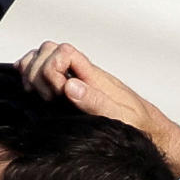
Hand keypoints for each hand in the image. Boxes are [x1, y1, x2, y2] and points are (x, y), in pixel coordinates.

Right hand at [16, 41, 179, 178]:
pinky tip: (32, 88)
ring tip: (38, 93)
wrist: (149, 130)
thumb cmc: (136, 126)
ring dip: (32, 71)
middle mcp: (82, 73)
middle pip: (49, 49)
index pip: (64, 51)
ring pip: (43, 55)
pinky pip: (43, 68)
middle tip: (47, 96)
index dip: (52, 68)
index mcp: (94, 76)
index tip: (57, 93)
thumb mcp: (120, 117)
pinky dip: (31, 73)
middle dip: (39, 71)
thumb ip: (95, 101)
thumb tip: (70, 85)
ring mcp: (74, 78)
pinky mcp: (68, 87)